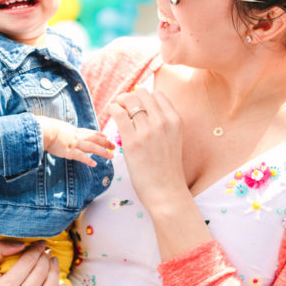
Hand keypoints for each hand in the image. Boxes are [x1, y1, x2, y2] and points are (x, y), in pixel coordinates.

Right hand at [38, 115, 113, 167]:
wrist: (42, 130)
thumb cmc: (46, 128)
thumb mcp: (57, 127)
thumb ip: (62, 130)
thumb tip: (61, 131)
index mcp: (74, 131)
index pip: (89, 132)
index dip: (99, 135)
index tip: (106, 137)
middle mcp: (76, 137)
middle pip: (94, 139)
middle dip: (106, 143)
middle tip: (114, 146)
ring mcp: (73, 144)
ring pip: (92, 147)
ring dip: (102, 152)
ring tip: (111, 156)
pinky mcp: (69, 151)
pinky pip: (80, 156)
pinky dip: (88, 160)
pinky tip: (94, 164)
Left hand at [109, 88, 187, 210]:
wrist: (167, 192)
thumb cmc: (167, 169)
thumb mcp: (173, 139)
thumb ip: (164, 124)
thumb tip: (145, 110)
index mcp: (175, 120)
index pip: (156, 94)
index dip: (143, 98)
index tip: (135, 106)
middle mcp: (163, 122)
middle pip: (141, 94)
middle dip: (129, 97)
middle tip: (122, 107)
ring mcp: (148, 131)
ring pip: (128, 100)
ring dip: (118, 103)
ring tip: (115, 112)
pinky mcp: (132, 142)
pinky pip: (118, 113)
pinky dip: (112, 109)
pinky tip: (110, 115)